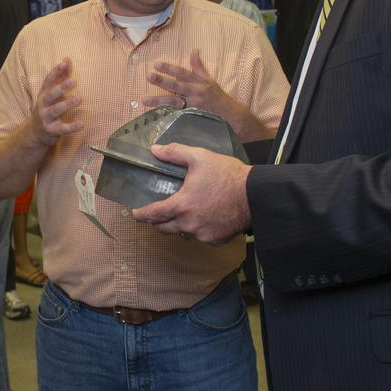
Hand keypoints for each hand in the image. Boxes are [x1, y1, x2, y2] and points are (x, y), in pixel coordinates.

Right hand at [28, 58, 82, 145]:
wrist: (34, 133)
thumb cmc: (47, 108)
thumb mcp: (51, 93)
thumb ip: (60, 77)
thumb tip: (67, 59)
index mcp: (43, 94)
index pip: (48, 81)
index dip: (56, 72)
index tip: (64, 63)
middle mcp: (43, 105)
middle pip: (51, 95)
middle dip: (61, 88)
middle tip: (74, 81)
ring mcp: (46, 118)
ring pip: (56, 110)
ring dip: (67, 104)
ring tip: (79, 98)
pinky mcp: (52, 130)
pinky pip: (62, 129)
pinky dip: (72, 127)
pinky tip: (81, 124)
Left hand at [130, 143, 251, 245]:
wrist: (255, 194)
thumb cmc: (227, 174)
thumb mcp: (199, 157)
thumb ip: (174, 153)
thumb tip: (154, 150)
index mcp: (180, 205)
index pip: (152, 215)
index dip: (141, 214)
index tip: (135, 213)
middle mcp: (188, 224)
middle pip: (164, 228)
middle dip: (158, 221)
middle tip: (158, 212)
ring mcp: (202, 235)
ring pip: (182, 233)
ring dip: (179, 225)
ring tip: (184, 212)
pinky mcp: (215, 240)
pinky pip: (200, 236)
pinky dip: (198, 229)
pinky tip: (204, 217)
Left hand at [145, 50, 229, 112]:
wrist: (229, 113)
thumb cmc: (217, 95)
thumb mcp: (209, 78)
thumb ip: (198, 66)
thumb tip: (194, 50)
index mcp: (199, 81)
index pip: (182, 73)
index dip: (170, 68)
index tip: (156, 64)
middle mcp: (196, 92)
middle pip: (177, 86)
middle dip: (162, 81)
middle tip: (149, 76)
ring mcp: (194, 105)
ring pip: (174, 102)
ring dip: (159, 101)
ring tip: (144, 100)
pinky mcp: (193, 116)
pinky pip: (179, 115)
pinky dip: (168, 115)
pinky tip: (156, 115)